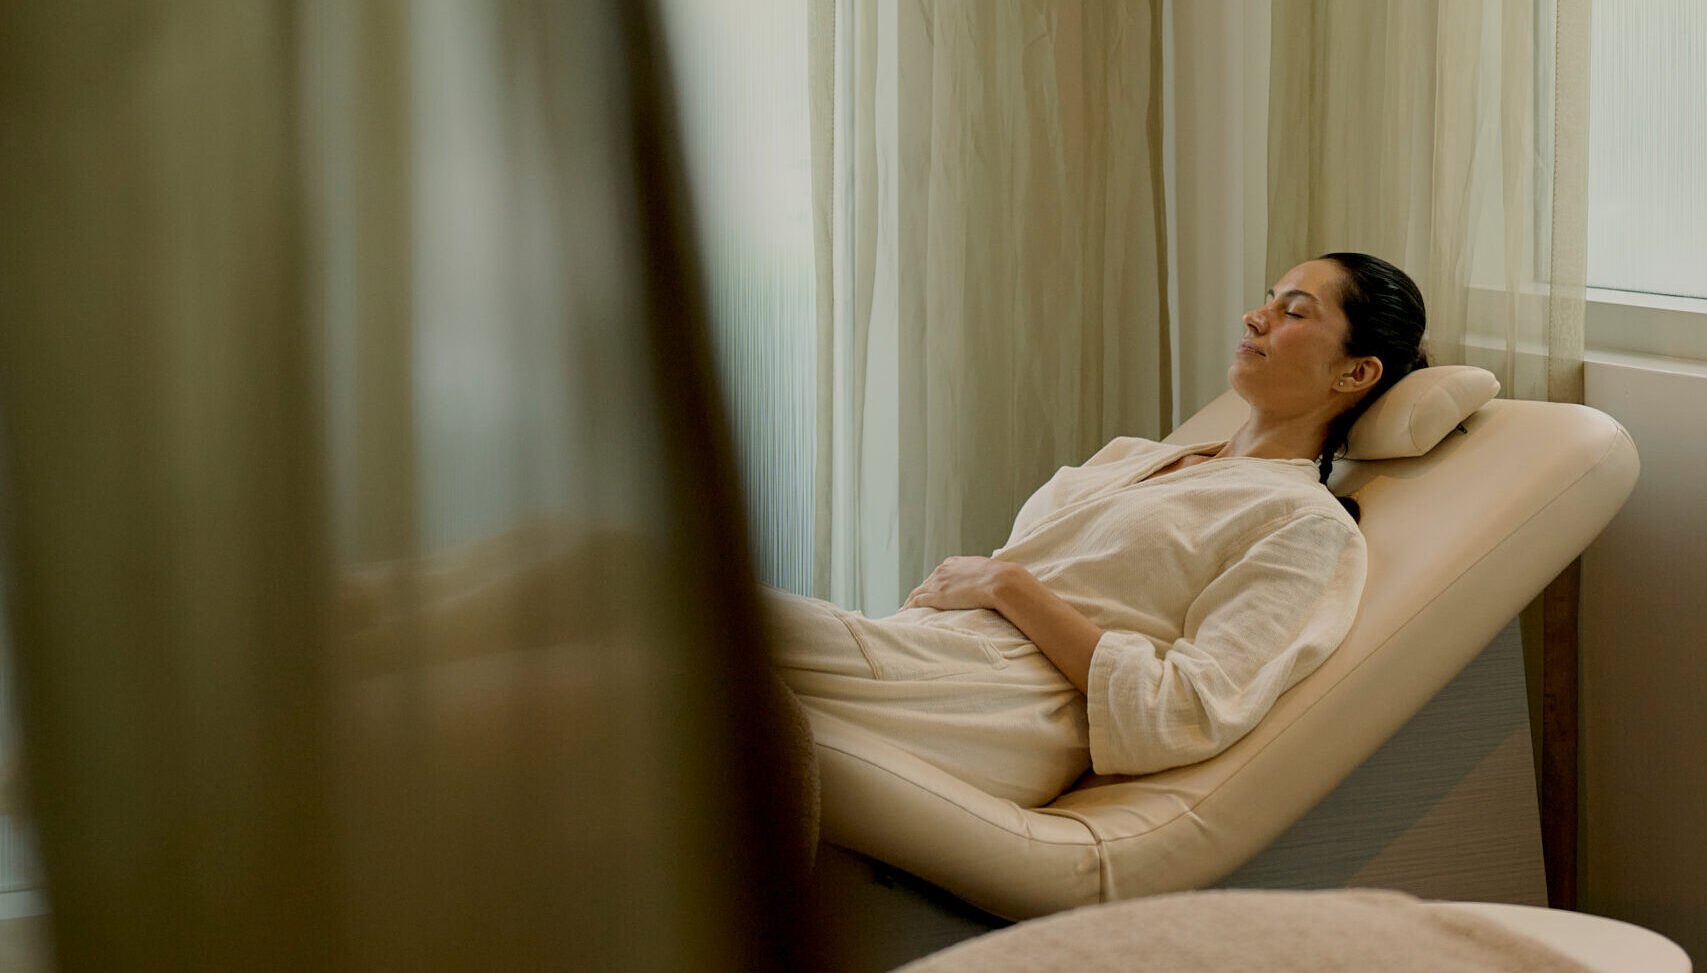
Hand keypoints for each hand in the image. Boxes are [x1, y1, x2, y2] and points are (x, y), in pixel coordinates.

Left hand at [902, 556, 1018, 611]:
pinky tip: (902, 615)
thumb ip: (985, 578)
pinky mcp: (936, 595)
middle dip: (919, 594)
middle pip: (925, 584)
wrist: (1002, 581)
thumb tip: (996, 586)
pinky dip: (907, 609)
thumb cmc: (1003, 580)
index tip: (929, 593)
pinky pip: (915, 602)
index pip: (938, 574)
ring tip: (903, 612)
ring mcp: (938, 583)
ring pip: (916, 593)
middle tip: (912, 606)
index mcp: (955, 563)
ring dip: (909, 603)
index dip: (932, 585)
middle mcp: (943, 570)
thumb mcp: (990, 573)